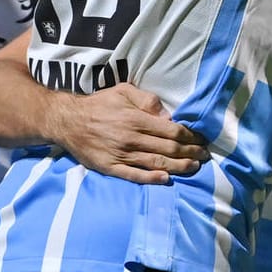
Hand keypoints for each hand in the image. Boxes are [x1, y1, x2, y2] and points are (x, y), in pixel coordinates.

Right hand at [52, 83, 209, 184]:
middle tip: (204, 156)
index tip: (201, 139)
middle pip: (168, 148)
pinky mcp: (110, 167)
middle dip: (190, 152)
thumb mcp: (123, 91)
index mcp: (136, 119)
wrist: (67, 121)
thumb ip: (147, 100)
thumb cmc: (98, 104)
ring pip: (156, 163)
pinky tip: (165, 179)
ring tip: (194, 168)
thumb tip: (167, 115)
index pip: (171, 131)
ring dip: (178, 166)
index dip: (190, 136)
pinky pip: (134, 175)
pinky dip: (151, 178)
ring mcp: (121, 154)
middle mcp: (131, 138)